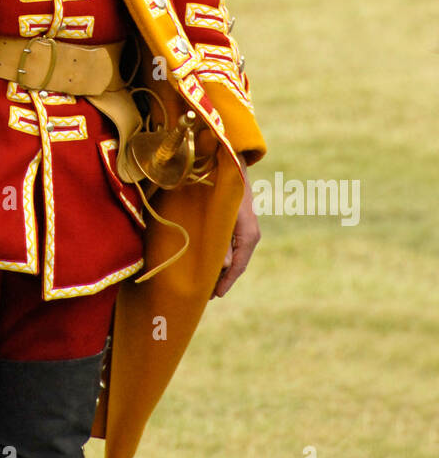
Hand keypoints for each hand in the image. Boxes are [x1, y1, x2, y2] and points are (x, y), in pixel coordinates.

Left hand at [211, 154, 259, 298]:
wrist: (233, 162)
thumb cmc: (226, 186)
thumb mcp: (223, 214)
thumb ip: (222, 239)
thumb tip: (223, 266)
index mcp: (249, 234)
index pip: (239, 266)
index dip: (227, 282)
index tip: (215, 295)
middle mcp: (251, 234)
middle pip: (237, 264)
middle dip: (223, 279)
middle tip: (206, 294)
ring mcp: (246, 228)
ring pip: (235, 255)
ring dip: (222, 268)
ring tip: (207, 282)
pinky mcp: (240, 223)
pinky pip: (233, 246)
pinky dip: (223, 256)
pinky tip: (213, 261)